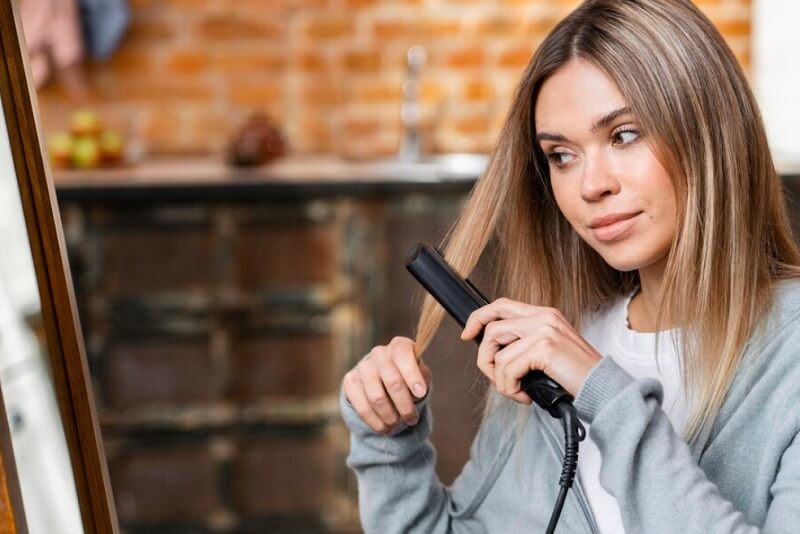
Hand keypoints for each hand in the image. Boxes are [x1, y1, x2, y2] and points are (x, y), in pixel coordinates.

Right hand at [343, 336, 431, 433]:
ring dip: (390, 416)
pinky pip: (362, 408)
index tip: (421, 393)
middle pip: (392, 381)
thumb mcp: (421, 376)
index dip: (412, 375)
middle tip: (412, 419)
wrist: (385, 382)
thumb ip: (422, 380)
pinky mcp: (350, 381)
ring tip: (398, 424)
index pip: (403, 355)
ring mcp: (362, 366)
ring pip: (377, 398)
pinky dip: (376, 422)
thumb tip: (417, 392)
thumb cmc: (409, 378)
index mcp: (399, 346)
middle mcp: (379, 353)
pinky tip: (384, 427)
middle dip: (405, 405)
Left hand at [460, 298, 602, 403]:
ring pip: (497, 352)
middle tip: (496, 377)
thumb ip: (525, 344)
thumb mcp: (548, 353)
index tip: (467, 335)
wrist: (604, 390)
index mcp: (545, 315)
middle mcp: (544, 317)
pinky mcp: (544, 347)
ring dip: (500, 379)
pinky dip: (509, 388)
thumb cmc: (576, 378)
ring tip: (517, 390)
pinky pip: (507, 368)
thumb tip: (492, 351)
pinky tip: (525, 395)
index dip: (479, 317)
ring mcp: (544, 330)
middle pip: (492, 327)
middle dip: (485, 357)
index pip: (502, 305)